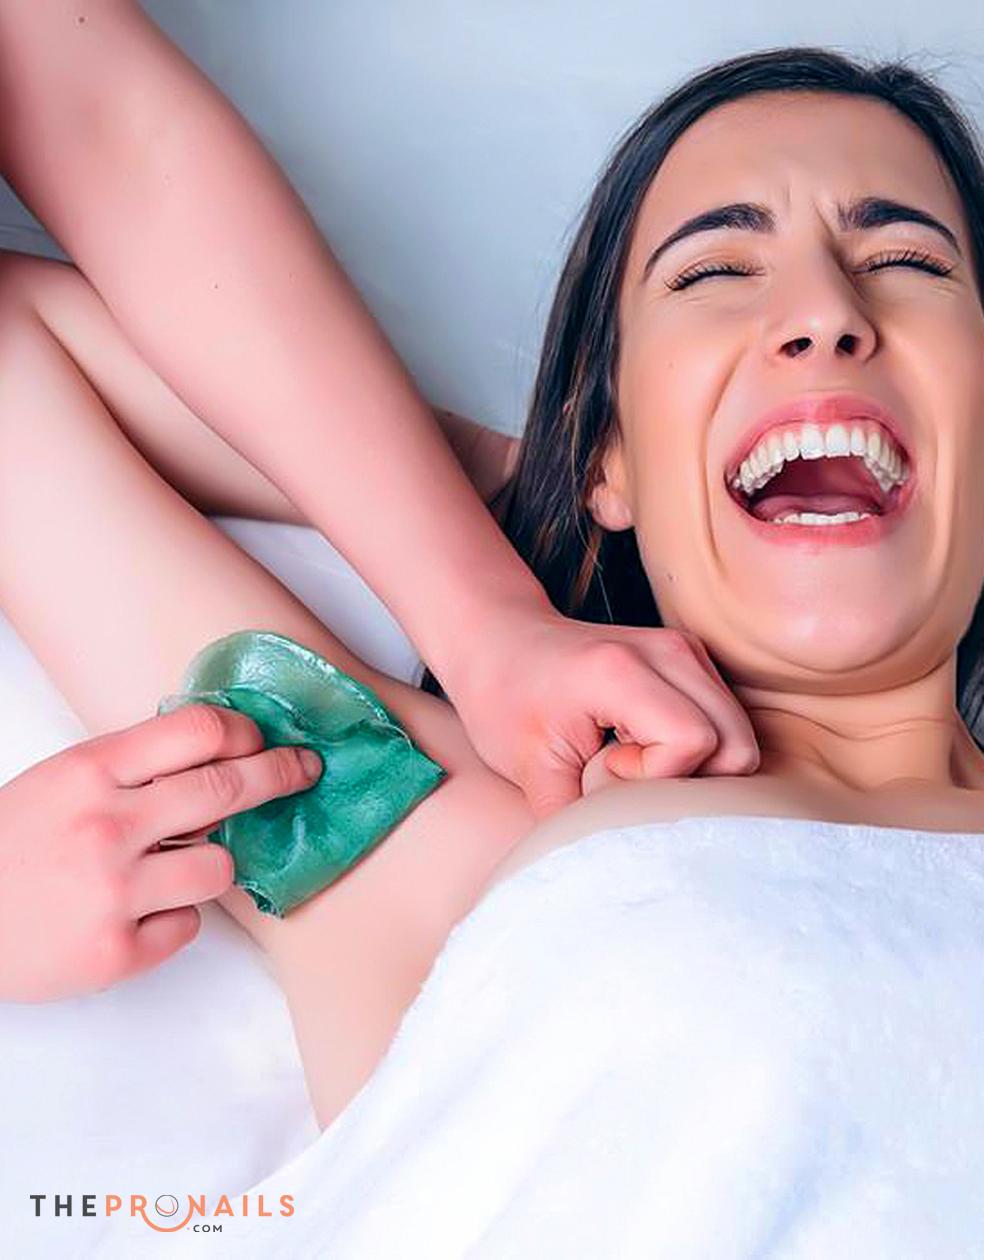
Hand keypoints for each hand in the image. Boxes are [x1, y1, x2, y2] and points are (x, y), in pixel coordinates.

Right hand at [0, 702, 321, 1001]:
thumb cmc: (9, 847)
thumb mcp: (61, 782)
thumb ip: (132, 768)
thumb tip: (221, 757)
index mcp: (89, 773)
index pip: (197, 732)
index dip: (243, 733)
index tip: (260, 739)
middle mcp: (107, 826)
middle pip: (227, 789)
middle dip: (279, 774)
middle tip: (304, 769)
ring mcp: (114, 892)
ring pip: (221, 865)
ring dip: (211, 862)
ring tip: (172, 866)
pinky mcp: (117, 952)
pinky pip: (189, 925)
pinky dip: (172, 917)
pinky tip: (134, 912)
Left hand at [442, 606, 759, 817]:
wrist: (500, 640)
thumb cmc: (505, 699)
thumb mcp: (529, 769)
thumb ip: (579, 820)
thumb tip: (613, 868)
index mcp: (621, 670)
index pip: (691, 742)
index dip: (653, 776)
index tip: (603, 767)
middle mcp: (669, 651)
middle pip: (735, 744)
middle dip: (688, 781)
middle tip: (623, 773)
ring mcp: (687, 651)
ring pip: (739, 738)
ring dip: (693, 768)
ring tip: (631, 758)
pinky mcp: (694, 660)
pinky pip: (726, 724)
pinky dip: (697, 751)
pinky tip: (644, 745)